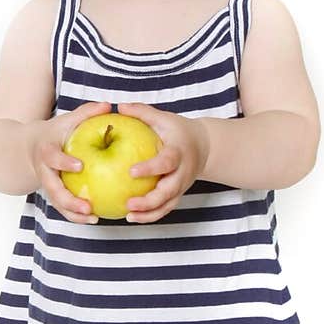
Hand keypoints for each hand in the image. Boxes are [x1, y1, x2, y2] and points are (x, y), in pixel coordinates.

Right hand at [28, 100, 112, 223]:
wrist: (30, 147)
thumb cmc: (54, 132)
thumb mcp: (67, 120)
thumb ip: (86, 113)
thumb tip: (108, 105)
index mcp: (46, 151)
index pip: (53, 158)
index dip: (64, 163)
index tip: (79, 166)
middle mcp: (44, 171)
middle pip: (53, 189)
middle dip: (68, 200)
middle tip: (87, 207)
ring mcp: (47, 184)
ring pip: (57, 203)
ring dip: (73, 214)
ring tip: (93, 218)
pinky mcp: (52, 193)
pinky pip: (63, 207)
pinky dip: (76, 215)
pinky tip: (94, 218)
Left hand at [118, 102, 209, 222]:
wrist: (204, 146)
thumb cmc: (178, 131)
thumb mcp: (164, 118)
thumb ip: (142, 112)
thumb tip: (119, 106)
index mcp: (179, 152)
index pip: (166, 162)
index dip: (151, 168)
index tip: (131, 172)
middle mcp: (183, 172)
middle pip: (169, 191)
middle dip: (150, 200)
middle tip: (128, 203)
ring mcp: (182, 186)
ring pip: (168, 204)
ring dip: (149, 213)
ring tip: (129, 216)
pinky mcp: (177, 195)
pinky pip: (165, 209)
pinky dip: (150, 216)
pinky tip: (131, 217)